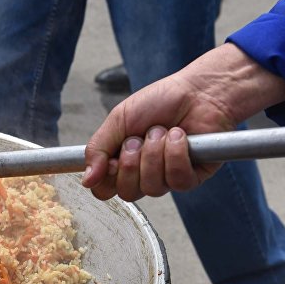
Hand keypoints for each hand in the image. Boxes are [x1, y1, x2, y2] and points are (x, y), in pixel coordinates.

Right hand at [82, 43, 284, 200]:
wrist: (198, 90)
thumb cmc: (160, 101)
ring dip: (155, 154)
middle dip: (132, 162)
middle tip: (139, 138)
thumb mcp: (118, 120)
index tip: (113, 158)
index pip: (104, 191)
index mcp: (121, 163)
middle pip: (127, 193)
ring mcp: (167, 178)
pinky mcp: (192, 177)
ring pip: (152, 187)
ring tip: (163, 131)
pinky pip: (177, 180)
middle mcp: (143, 174)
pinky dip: (176, 154)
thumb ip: (97, 149)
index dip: (106, 179)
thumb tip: (86, 180)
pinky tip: (179, 136)